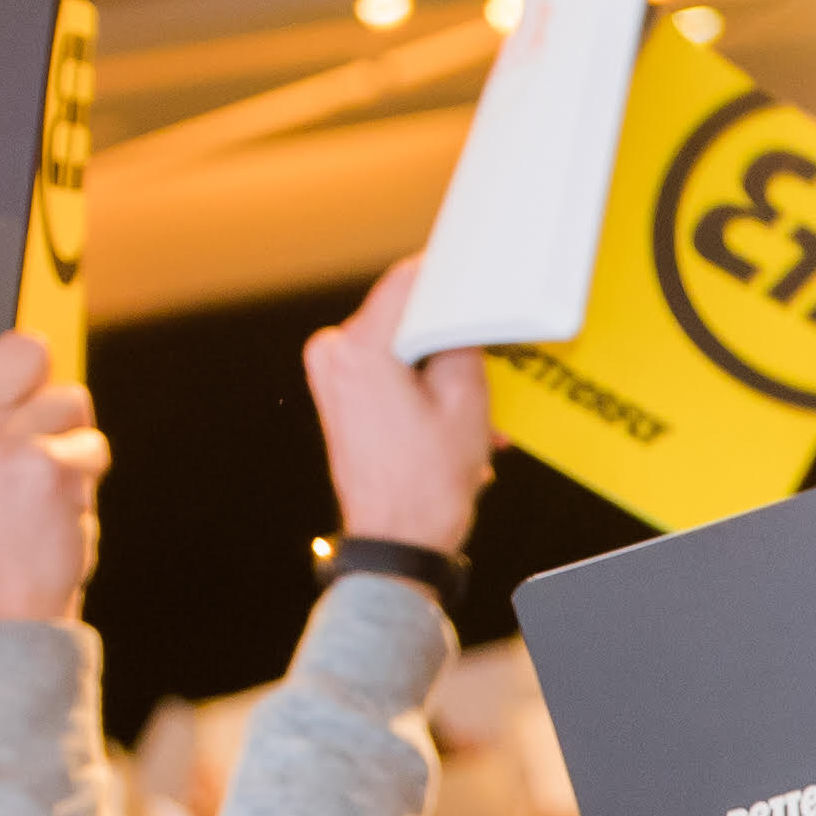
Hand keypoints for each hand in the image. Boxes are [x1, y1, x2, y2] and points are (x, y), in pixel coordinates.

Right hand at [0, 221, 105, 624]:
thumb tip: (12, 357)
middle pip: (25, 348)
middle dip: (42, 385)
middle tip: (26, 440)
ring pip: (71, 396)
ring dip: (68, 437)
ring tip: (37, 485)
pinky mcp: (49, 465)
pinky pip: (92, 441)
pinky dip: (86, 470)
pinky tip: (57, 504)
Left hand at [300, 259, 494, 557]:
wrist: (397, 539)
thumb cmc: (426, 483)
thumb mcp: (468, 403)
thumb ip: (463, 344)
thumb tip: (461, 317)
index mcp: (361, 349)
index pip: (407, 281)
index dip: (451, 277)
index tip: (479, 275)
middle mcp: (334, 355)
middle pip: (404, 316)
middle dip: (449, 336)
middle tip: (485, 363)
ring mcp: (329, 376)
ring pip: (399, 344)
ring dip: (439, 367)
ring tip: (472, 407)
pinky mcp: (336, 395)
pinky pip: (386, 367)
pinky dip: (421, 383)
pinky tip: (449, 417)